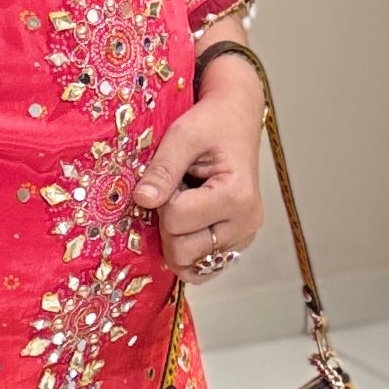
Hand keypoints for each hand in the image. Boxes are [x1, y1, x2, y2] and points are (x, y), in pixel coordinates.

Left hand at [132, 51, 265, 278]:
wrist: (235, 120)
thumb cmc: (212, 123)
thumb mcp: (183, 135)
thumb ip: (162, 168)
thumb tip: (142, 200)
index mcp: (237, 196)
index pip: (176, 220)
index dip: (163, 199)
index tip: (174, 176)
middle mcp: (247, 224)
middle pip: (183, 250)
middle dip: (168, 222)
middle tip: (178, 191)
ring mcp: (244, 238)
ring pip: (190, 265)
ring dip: (177, 237)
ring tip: (186, 205)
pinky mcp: (237, 245)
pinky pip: (202, 268)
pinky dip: (187, 252)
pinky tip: (188, 225)